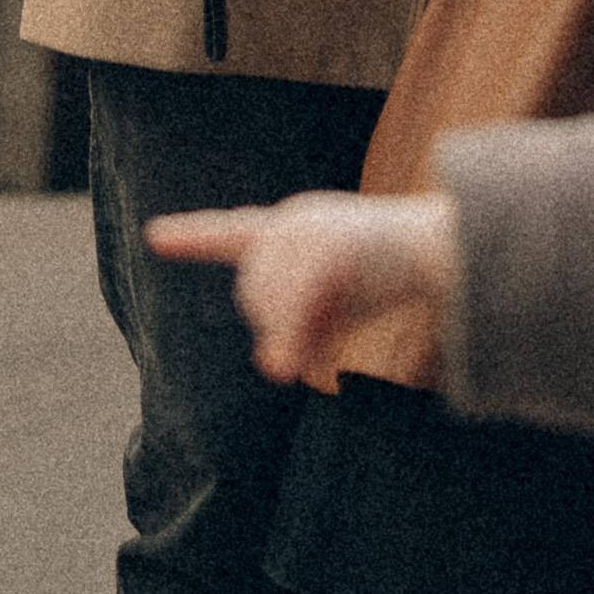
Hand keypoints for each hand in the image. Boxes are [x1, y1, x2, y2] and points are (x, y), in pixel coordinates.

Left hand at [146, 192, 455, 388]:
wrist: (440, 244)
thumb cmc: (392, 273)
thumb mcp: (340, 300)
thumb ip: (300, 327)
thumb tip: (273, 365)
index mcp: (293, 227)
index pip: (232, 231)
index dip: (192, 237)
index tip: (152, 236)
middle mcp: (293, 222)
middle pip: (252, 295)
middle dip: (276, 324)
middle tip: (327, 327)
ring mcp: (309, 235)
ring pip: (268, 309)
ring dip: (294, 334)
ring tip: (342, 318)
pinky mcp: (329, 255)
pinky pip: (295, 313)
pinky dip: (289, 344)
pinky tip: (287, 370)